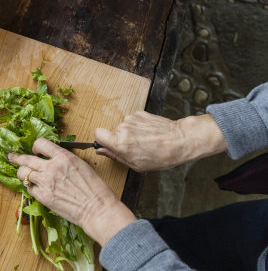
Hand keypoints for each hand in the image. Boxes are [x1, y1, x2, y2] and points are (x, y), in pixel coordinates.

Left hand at [8, 138, 135, 245]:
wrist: (96, 208)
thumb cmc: (94, 188)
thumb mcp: (81, 165)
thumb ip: (64, 160)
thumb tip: (54, 160)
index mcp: (63, 157)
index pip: (41, 144)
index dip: (35, 147)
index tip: (34, 151)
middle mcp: (51, 167)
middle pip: (26, 159)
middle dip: (17, 158)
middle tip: (12, 157)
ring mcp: (45, 182)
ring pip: (23, 173)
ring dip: (22, 174)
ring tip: (22, 174)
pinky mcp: (43, 196)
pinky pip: (29, 189)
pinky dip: (31, 188)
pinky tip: (35, 188)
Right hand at [95, 112, 226, 171]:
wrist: (180, 140)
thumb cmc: (161, 156)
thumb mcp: (136, 164)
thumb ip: (115, 156)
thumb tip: (100, 151)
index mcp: (120, 143)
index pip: (98, 134)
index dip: (101, 140)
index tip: (108, 145)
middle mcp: (123, 128)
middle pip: (112, 132)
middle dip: (120, 139)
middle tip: (134, 148)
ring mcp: (131, 119)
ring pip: (124, 126)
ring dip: (131, 133)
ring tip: (145, 141)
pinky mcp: (140, 113)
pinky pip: (133, 121)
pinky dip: (139, 127)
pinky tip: (149, 134)